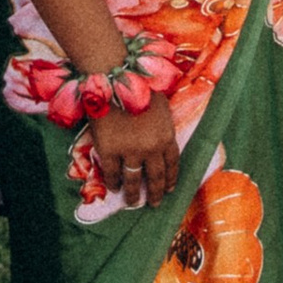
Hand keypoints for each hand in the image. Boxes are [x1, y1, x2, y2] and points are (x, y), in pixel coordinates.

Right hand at [90, 90, 178, 209]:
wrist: (115, 78)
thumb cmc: (139, 85)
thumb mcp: (160, 104)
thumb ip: (162, 123)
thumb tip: (161, 134)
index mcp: (167, 136)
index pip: (172, 164)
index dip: (171, 179)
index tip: (169, 189)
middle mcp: (152, 148)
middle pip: (156, 177)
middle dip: (156, 193)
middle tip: (154, 204)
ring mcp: (130, 151)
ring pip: (134, 180)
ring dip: (134, 194)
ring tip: (133, 202)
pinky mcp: (110, 151)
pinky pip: (112, 173)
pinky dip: (113, 183)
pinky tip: (114, 188)